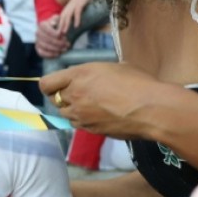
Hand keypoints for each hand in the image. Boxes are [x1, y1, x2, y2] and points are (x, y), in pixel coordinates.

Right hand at [35, 15, 69, 58]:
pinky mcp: (37, 48)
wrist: (51, 30)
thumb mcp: (57, 19)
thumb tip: (53, 23)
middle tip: (67, 45)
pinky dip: (50, 55)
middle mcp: (38, 33)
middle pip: (49, 40)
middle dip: (59, 43)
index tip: (65, 38)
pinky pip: (42, 53)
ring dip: (56, 49)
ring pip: (46, 47)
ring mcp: (37, 41)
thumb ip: (56, 19)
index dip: (58, 36)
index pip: (50, 31)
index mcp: (42, 25)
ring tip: (64, 49)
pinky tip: (58, 54)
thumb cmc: (56, 25)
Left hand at [40, 61, 172, 138]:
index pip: (46, 83)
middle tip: (80, 95)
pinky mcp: (90, 130)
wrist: (151, 109)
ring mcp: (81, 115)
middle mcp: (74, 95)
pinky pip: (79, 125)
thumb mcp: (117, 67)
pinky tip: (99, 116)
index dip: (49, 85)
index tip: (56, 86)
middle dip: (63, 97)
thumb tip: (99, 77)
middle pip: (55, 99)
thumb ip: (98, 72)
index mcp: (78, 75)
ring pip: (65, 114)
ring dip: (72, 110)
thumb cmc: (138, 83)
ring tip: (90, 106)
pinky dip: (83, 121)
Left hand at [58, 0, 89, 33]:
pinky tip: (77, 26)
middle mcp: (70, 5)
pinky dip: (77, 19)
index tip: (58, 35)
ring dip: (65, 24)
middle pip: (62, 17)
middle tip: (58, 37)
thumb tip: (76, 22)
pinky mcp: (81, 1)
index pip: (62, 17)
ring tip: (64, 33)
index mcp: (69, 6)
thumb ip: (76, 12)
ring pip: (68, 15)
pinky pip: (77, 11)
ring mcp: (75, 3)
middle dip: (60, 27)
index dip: (60, 26)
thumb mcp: (80, 4)